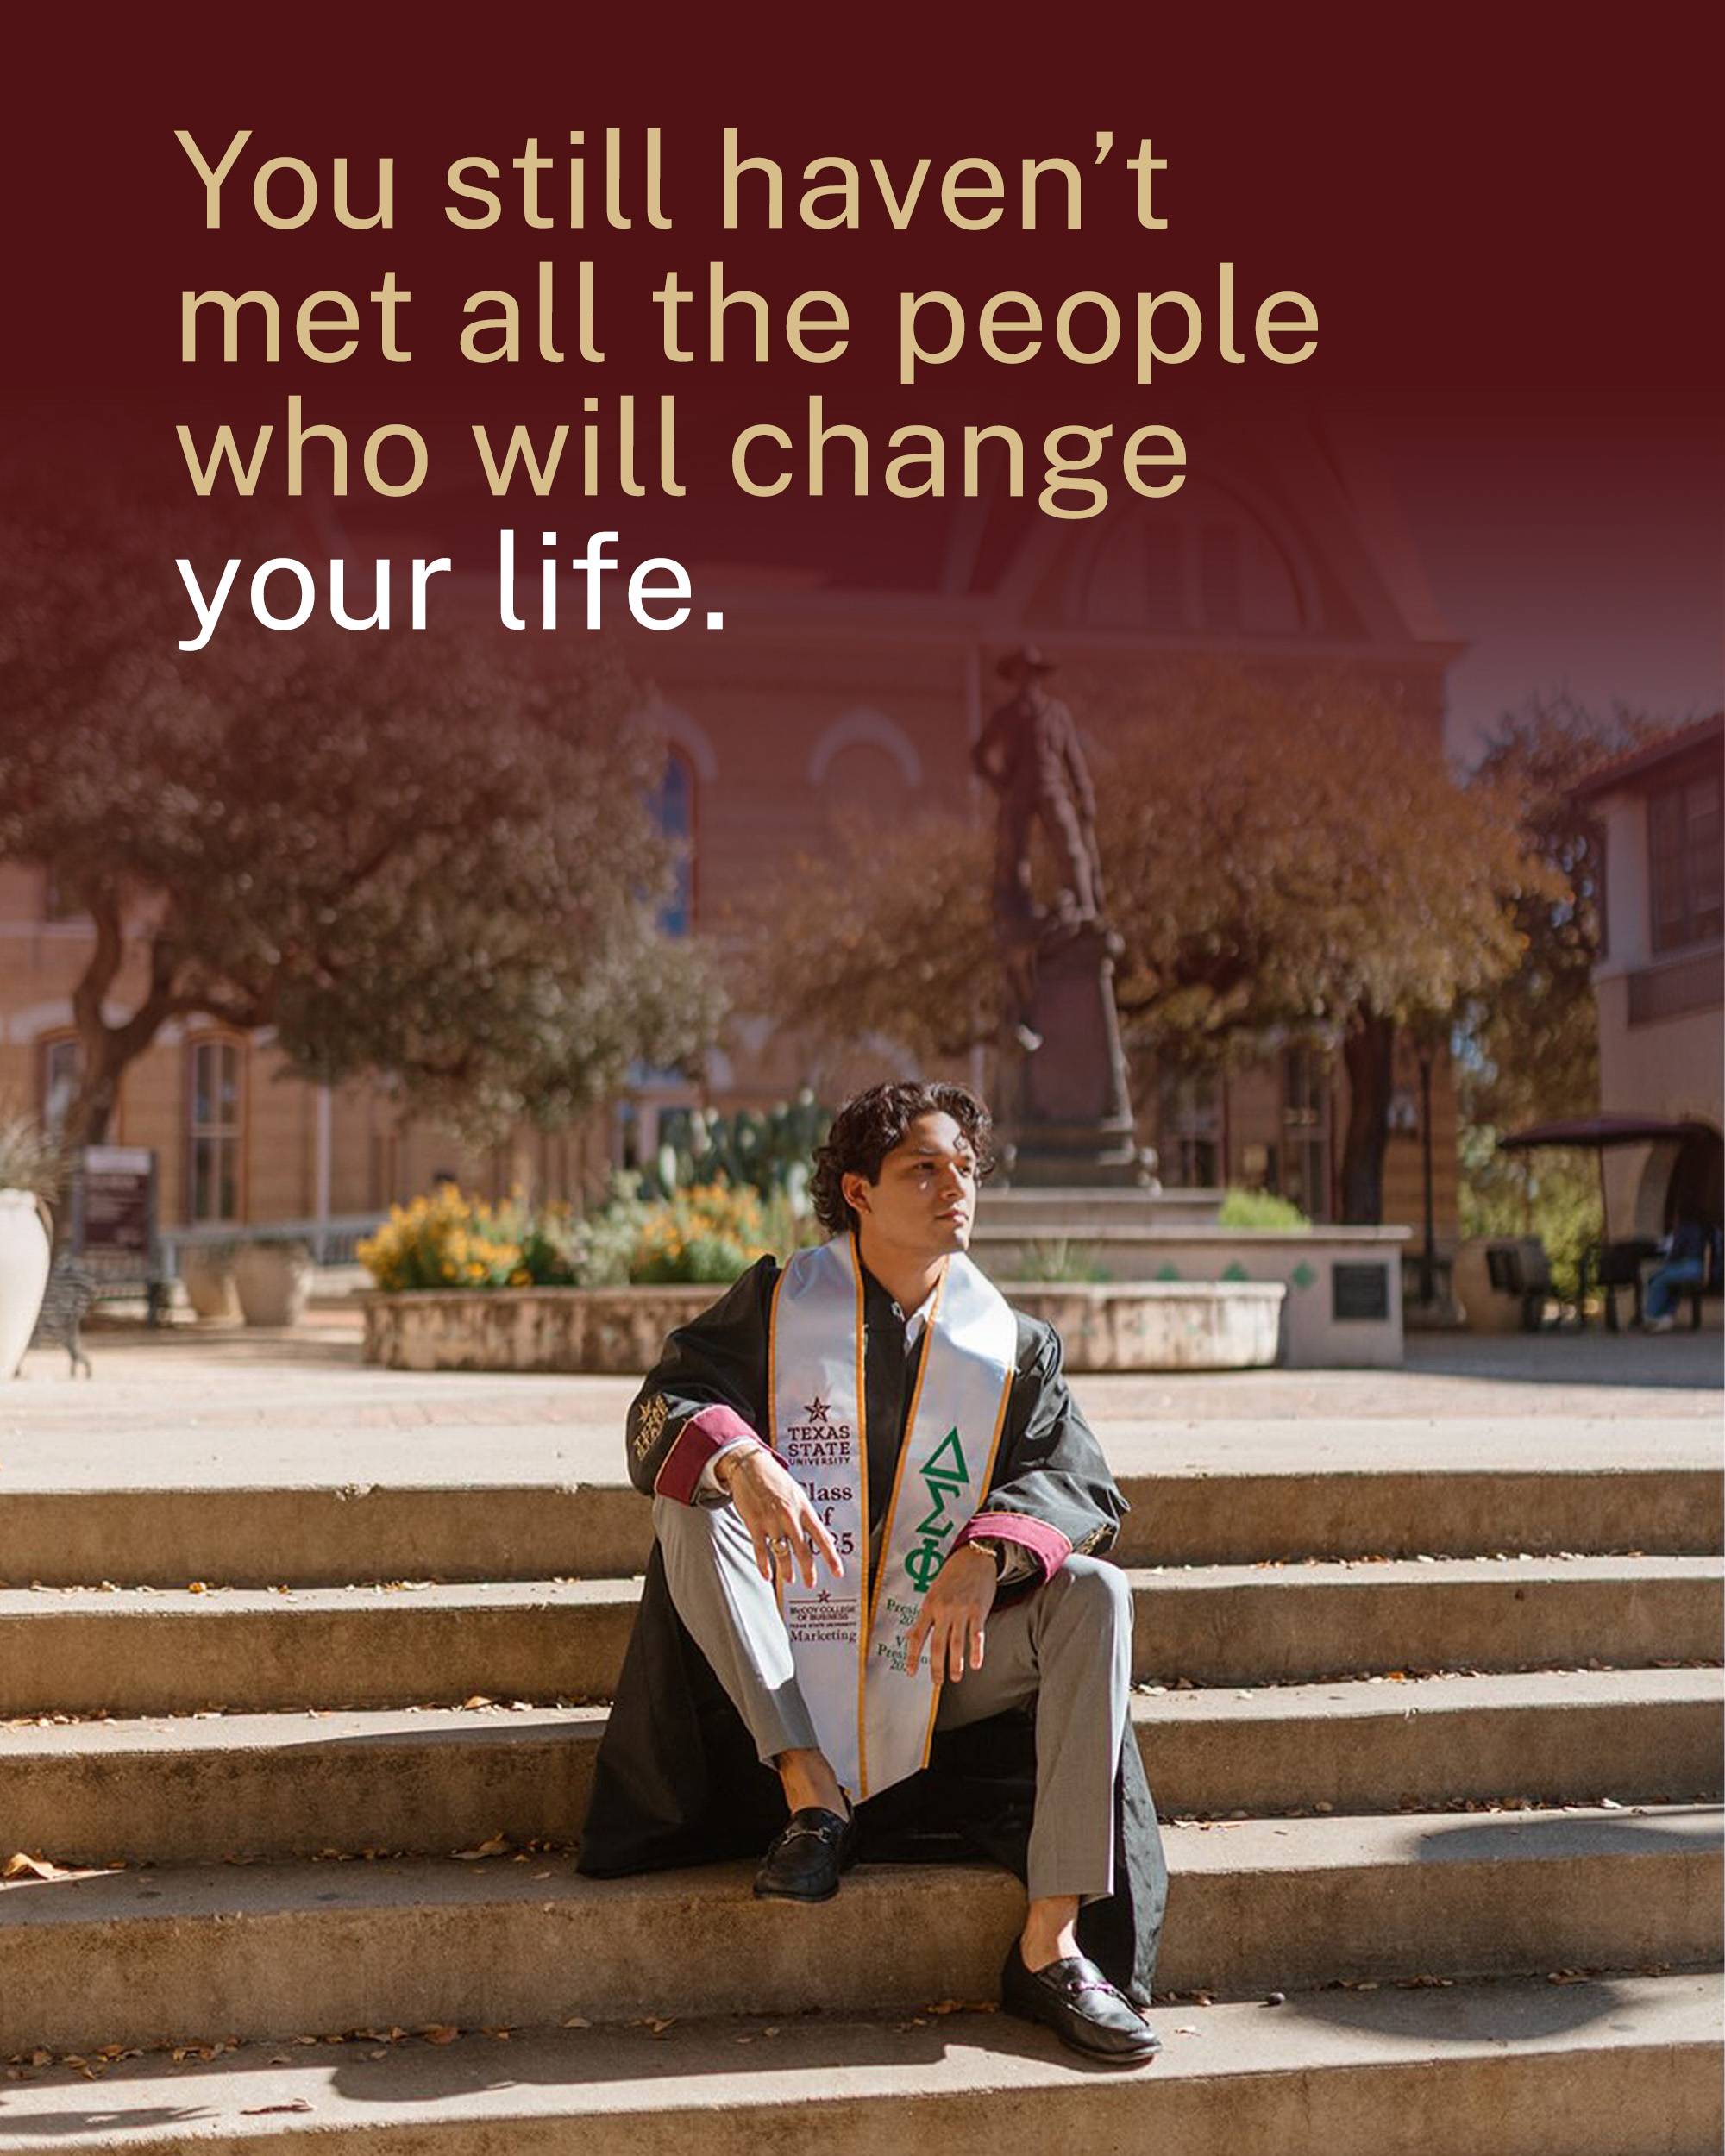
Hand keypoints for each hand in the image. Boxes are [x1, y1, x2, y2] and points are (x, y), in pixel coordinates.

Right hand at [718, 1446, 843, 1588]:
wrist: (751, 1466)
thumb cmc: (776, 1480)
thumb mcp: (797, 1495)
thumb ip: (807, 1516)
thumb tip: (823, 1537)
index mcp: (804, 1509)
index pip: (822, 1537)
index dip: (831, 1557)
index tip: (838, 1572)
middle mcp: (790, 1517)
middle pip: (802, 1550)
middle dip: (808, 1570)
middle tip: (810, 1583)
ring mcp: (771, 1521)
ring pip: (782, 1553)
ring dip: (786, 1569)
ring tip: (789, 1579)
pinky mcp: (754, 1523)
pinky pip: (760, 1549)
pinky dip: (763, 1565)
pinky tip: (766, 1575)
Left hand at [904, 1543, 996, 1686]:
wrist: (974, 1556)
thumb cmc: (952, 1574)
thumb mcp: (933, 1591)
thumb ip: (925, 1615)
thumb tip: (910, 1636)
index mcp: (929, 1605)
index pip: (917, 1635)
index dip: (913, 1656)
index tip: (911, 1672)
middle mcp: (944, 1609)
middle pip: (938, 1645)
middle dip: (937, 1667)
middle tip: (937, 1682)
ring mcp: (962, 1611)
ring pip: (957, 1644)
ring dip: (956, 1664)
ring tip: (956, 1677)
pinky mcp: (978, 1611)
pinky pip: (977, 1635)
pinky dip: (976, 1652)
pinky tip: (975, 1664)